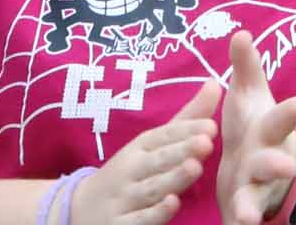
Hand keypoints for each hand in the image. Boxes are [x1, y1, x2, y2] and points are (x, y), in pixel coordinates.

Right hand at [76, 78, 221, 224]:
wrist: (81, 210)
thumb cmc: (130, 173)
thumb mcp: (153, 145)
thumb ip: (187, 120)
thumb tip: (214, 84)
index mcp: (140, 147)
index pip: (163, 136)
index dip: (186, 131)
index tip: (211, 125)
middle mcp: (131, 170)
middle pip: (158, 160)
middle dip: (181, 150)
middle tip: (206, 142)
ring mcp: (124, 198)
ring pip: (151, 188)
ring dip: (173, 178)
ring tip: (195, 167)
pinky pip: (139, 219)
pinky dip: (155, 213)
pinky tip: (172, 204)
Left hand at [215, 29, 295, 224]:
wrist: (259, 170)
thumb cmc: (254, 127)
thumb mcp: (249, 97)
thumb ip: (246, 68)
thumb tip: (240, 33)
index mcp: (268, 130)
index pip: (283, 117)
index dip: (294, 111)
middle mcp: (267, 160)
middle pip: (275, 163)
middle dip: (278, 166)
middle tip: (287, 168)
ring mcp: (256, 188)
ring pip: (256, 199)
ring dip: (252, 208)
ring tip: (248, 219)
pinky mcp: (242, 209)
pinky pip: (238, 220)